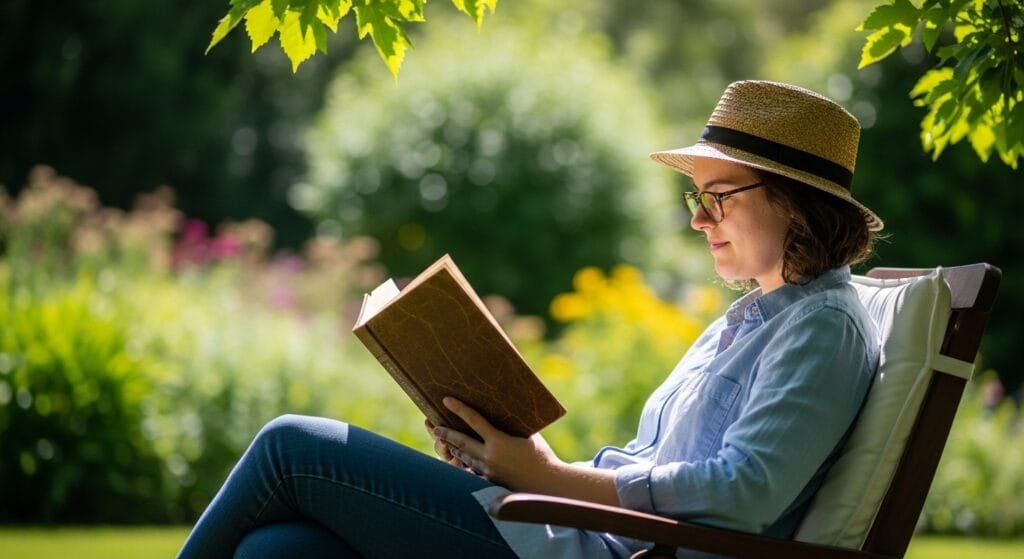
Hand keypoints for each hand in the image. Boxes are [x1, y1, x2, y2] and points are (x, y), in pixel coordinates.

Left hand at [432, 396, 562, 490]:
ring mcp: (488, 471)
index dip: (459, 409)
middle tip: (435, 428)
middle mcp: (489, 457)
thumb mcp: (528, 434)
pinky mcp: (490, 481)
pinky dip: (467, 464)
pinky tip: (462, 461)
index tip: (446, 400)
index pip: (474, 420)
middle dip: (446, 434)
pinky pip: (474, 471)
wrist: (547, 483)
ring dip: (455, 449)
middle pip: (461, 442)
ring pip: (466, 457)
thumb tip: (502, 412)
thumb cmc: (541, 454)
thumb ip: (511, 426)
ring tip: (448, 442)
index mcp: (498, 441)